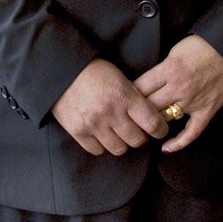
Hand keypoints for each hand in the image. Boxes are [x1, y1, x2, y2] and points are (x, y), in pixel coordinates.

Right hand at [50, 58, 168, 156]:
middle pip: (137, 141)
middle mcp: (111, 113)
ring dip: (122, 143)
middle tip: (138, 131)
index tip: (159, 129)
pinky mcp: (78, 131)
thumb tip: (148, 119)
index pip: (153, 123)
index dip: (160, 130)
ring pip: (119, 149)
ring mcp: (94, 124)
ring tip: (119, 134)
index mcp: (125, 96)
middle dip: (141, 138)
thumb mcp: (120, 78)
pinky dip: (102, 145)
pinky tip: (102, 135)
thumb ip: (134, 99)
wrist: (62, 70)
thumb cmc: (94, 72)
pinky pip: (97, 150)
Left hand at [135, 35, 222, 152]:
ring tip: (142, 128)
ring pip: (164, 119)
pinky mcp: (207, 111)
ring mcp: (193, 102)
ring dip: (153, 124)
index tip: (123, 99)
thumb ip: (161, 69)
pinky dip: (179, 143)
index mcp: (168, 70)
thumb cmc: (202, 46)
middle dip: (136, 112)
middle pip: (148, 106)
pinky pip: (191, 132)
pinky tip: (166, 149)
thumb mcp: (174, 51)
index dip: (128, 94)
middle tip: (128, 116)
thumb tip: (147, 83)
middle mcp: (178, 88)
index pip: (139, 88)